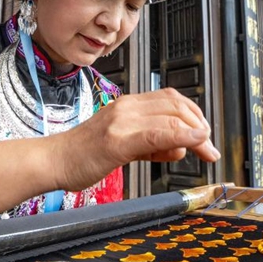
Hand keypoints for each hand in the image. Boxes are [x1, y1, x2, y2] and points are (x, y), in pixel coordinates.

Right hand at [53, 88, 219, 190]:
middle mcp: (127, 107)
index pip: (172, 100)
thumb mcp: (126, 145)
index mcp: (128, 105)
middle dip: (200, 126)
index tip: (206, 136)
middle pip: (176, 106)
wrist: (53, 161)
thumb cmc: (83, 154)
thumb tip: (181, 146)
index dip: (195, 116)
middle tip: (210, 148)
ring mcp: (121, 122)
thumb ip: (153, 143)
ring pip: (171, 118)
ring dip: (195, 134)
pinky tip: (190, 144)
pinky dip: (179, 137)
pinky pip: (156, 134)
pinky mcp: (116, 141)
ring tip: (204, 151)